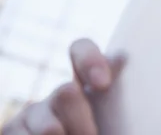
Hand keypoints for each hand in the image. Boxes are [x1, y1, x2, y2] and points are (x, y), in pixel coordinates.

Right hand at [1, 38, 125, 134]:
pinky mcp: (14, 132)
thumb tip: (123, 57)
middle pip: (64, 92)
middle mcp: (61, 95)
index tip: (104, 83)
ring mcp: (34, 116)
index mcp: (91, 84)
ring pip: (44, 124)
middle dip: (80, 121)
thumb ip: (129, 104)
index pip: (81, 49)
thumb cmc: (117, 130)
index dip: (89, 59)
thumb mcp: (128, 120)